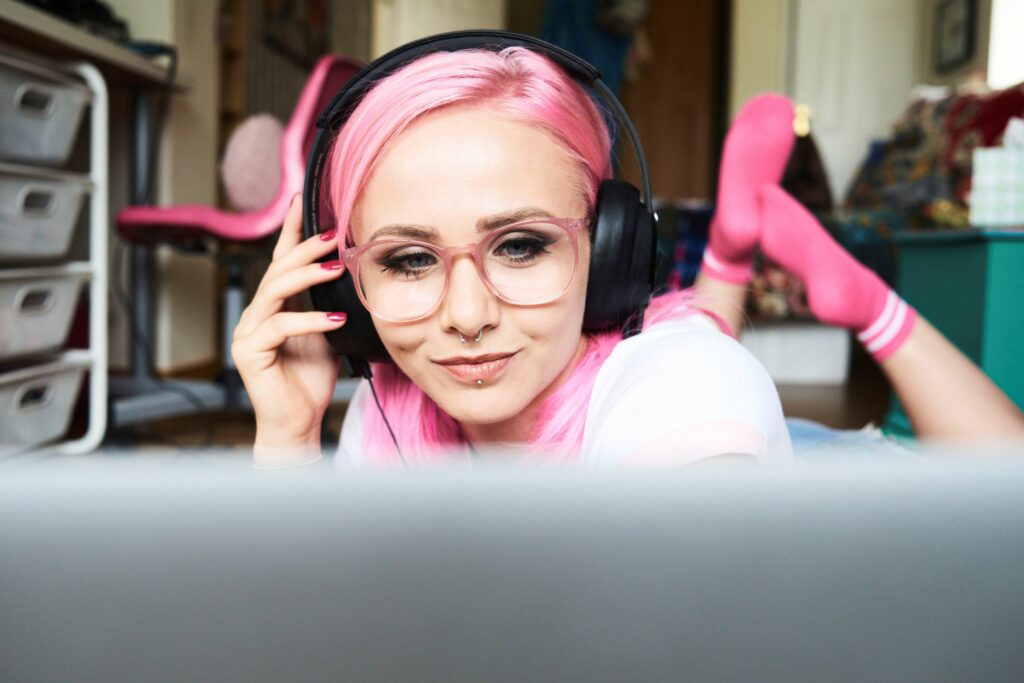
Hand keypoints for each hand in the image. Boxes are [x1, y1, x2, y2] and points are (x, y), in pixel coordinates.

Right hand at [231, 194, 346, 458]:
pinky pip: (279, 326)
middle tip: (334, 235)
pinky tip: (333, 320)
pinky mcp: (249, 352)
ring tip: (337, 267)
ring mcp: (248, 331)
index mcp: (274, 307)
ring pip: (274, 290)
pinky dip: (308, 320)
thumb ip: (328, 307)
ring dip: (307, 275)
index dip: (292, 231)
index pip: (281, 261)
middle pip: (277, 270)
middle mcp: (256, 314)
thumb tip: (353, 279)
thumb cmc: (310, 382)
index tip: (303, 201)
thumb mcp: (327, 336)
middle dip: (306, 249)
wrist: (297, 423)